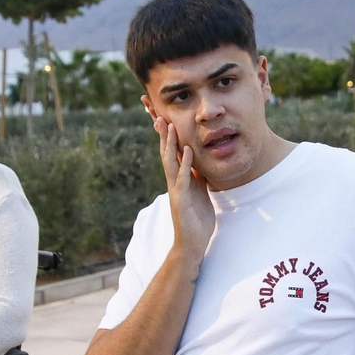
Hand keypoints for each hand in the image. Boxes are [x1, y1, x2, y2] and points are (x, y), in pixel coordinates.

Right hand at [155, 117, 214, 261]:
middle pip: (165, 151)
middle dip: (161, 132)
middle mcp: (173, 181)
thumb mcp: (199, 190)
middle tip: (155, 110)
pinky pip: (183, 178)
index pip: (170, 151)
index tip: (161, 113)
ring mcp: (175, 190)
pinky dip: (185, 164)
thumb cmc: (196, 218)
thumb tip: (198, 159)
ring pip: (169, 162)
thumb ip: (196, 175)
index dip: (165, 133)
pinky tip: (186, 150)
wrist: (192, 243)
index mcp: (178, 177)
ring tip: (168, 125)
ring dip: (169, 143)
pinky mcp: (181, 200)